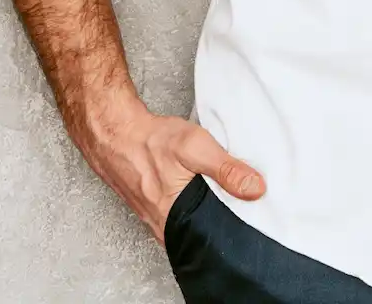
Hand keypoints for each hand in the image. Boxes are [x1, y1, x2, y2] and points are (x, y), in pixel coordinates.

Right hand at [79, 101, 266, 245]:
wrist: (116, 133)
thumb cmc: (150, 142)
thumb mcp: (196, 148)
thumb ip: (227, 171)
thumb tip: (255, 189)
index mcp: (175, 220)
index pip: (215, 238)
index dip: (237, 225)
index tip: (255, 211)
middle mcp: (164, 227)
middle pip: (205, 231)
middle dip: (225, 217)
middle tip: (239, 197)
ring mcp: (156, 219)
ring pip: (193, 222)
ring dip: (209, 209)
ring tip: (221, 190)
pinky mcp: (154, 209)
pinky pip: (182, 214)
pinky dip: (195, 203)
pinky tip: (201, 188)